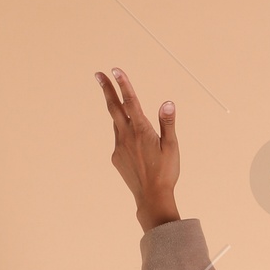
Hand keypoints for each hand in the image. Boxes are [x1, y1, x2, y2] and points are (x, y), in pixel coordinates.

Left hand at [96, 67, 179, 229]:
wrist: (151, 198)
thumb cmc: (166, 172)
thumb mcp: (172, 146)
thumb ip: (168, 122)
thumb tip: (167, 102)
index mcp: (141, 130)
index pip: (130, 102)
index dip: (123, 84)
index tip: (115, 70)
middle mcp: (126, 136)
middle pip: (113, 108)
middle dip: (107, 89)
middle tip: (98, 74)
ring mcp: (119, 147)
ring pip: (116, 123)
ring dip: (115, 109)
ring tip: (115, 98)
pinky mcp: (116, 158)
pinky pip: (119, 139)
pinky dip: (123, 132)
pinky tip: (132, 140)